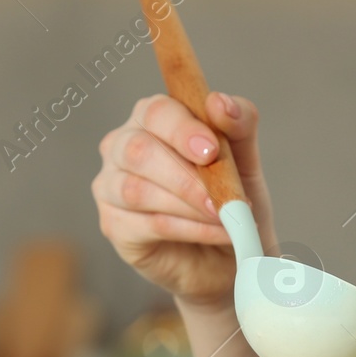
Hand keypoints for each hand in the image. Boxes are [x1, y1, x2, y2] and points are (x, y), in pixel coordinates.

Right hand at [92, 92, 275, 307]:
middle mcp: (122, 147)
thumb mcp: (244, 158)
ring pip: (138, 190)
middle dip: (185, 176)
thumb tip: (218, 102)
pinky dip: (189, 230)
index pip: (156, 111)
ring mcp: (111, 187)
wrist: (229, 254)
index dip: (183, 130)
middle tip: (223, 197)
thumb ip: (238, 124)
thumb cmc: (230, 199)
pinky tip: (217, 233)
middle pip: (138, 150)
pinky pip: (148, 224)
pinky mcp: (114, 226)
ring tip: (226, 218)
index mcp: (152, 119)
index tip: (212, 150)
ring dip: (189, 206)